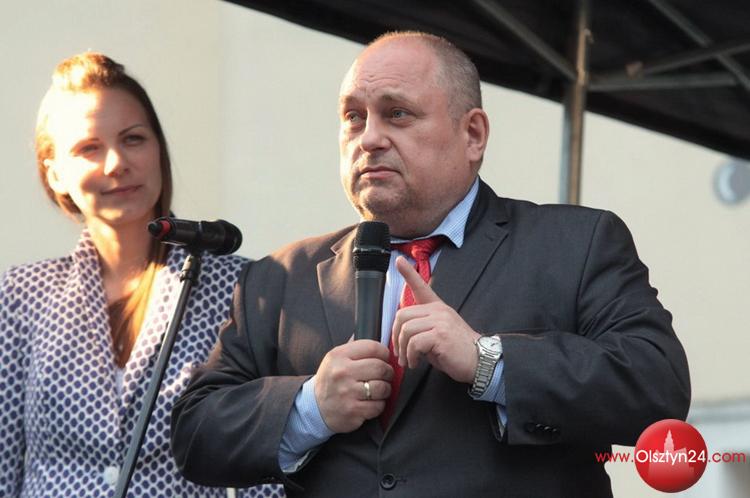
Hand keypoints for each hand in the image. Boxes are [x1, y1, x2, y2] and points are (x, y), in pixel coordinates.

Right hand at [314, 339, 392, 432]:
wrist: (315, 407)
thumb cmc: (331, 380)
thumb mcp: (335, 358)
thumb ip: (355, 348)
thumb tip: (380, 338)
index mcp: (338, 355)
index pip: (373, 347)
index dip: (384, 353)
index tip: (385, 358)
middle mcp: (342, 372)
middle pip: (381, 368)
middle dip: (388, 372)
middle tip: (386, 375)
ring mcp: (347, 392)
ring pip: (383, 388)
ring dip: (385, 390)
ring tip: (379, 390)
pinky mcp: (352, 410)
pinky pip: (378, 406)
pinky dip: (379, 405)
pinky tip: (371, 402)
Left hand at [392, 256, 480, 383]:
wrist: (480, 362)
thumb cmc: (457, 351)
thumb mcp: (438, 334)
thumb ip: (423, 329)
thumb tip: (402, 335)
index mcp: (438, 308)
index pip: (421, 287)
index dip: (408, 273)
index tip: (398, 260)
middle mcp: (439, 311)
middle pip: (403, 315)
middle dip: (396, 336)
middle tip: (400, 352)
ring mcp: (440, 321)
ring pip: (406, 329)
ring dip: (403, 350)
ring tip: (409, 361)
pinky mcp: (441, 335)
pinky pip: (414, 342)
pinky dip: (411, 356)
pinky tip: (416, 363)